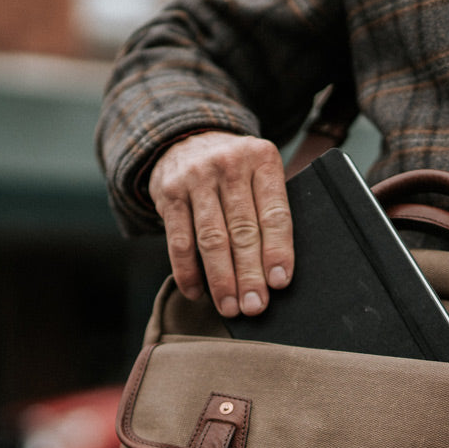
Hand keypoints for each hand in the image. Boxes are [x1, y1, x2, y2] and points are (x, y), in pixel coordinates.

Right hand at [148, 131, 292, 316]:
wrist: (188, 140)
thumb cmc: (238, 172)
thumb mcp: (260, 173)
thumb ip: (270, 209)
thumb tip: (278, 273)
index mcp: (263, 160)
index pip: (274, 213)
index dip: (278, 250)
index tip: (279, 282)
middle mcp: (229, 165)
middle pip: (243, 230)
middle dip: (250, 274)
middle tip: (255, 306)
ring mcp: (196, 178)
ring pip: (211, 238)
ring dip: (221, 279)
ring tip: (230, 307)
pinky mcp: (169, 193)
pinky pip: (178, 240)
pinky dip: (187, 271)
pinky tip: (197, 293)